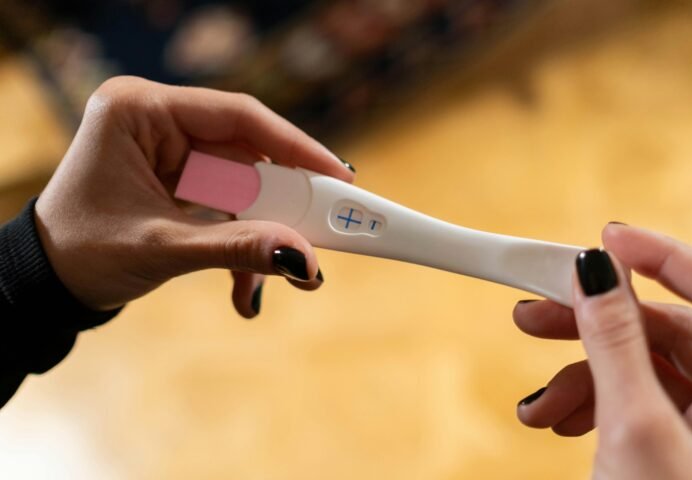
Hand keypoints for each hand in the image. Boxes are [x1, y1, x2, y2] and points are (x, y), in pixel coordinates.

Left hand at [35, 76, 354, 316]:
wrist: (48, 284)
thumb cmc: (82, 254)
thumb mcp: (163, 248)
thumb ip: (236, 248)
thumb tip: (302, 259)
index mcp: (139, 110)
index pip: (237, 116)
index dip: (295, 147)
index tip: (339, 176)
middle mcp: (158, 120)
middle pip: (249, 156)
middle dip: (284, 208)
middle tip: (323, 238)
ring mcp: (172, 150)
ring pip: (246, 188)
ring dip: (265, 237)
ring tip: (290, 279)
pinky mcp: (181, 178)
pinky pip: (231, 207)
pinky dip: (244, 246)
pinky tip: (247, 290)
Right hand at [514, 224, 691, 478]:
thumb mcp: (637, 433)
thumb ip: (616, 345)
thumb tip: (594, 274)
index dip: (667, 258)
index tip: (608, 237)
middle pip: (676, 334)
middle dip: (598, 328)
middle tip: (537, 315)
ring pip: (650, 370)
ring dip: (585, 379)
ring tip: (540, 404)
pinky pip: (643, 402)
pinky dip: (598, 405)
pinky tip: (559, 418)